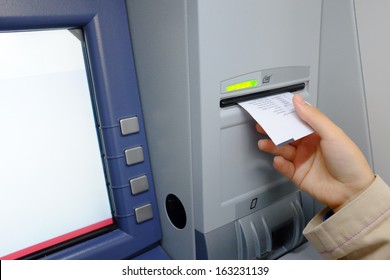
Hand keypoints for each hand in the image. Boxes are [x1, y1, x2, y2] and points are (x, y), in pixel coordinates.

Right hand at [256, 94, 374, 210]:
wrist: (352, 191)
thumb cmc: (349, 161)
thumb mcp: (332, 134)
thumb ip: (313, 117)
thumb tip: (298, 101)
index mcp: (317, 133)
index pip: (297, 120)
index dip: (285, 115)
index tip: (273, 110)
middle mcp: (308, 145)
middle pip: (286, 134)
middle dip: (273, 130)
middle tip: (262, 125)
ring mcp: (302, 160)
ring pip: (282, 149)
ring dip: (272, 146)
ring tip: (264, 143)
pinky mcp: (297, 174)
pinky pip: (284, 167)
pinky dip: (279, 163)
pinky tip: (278, 160)